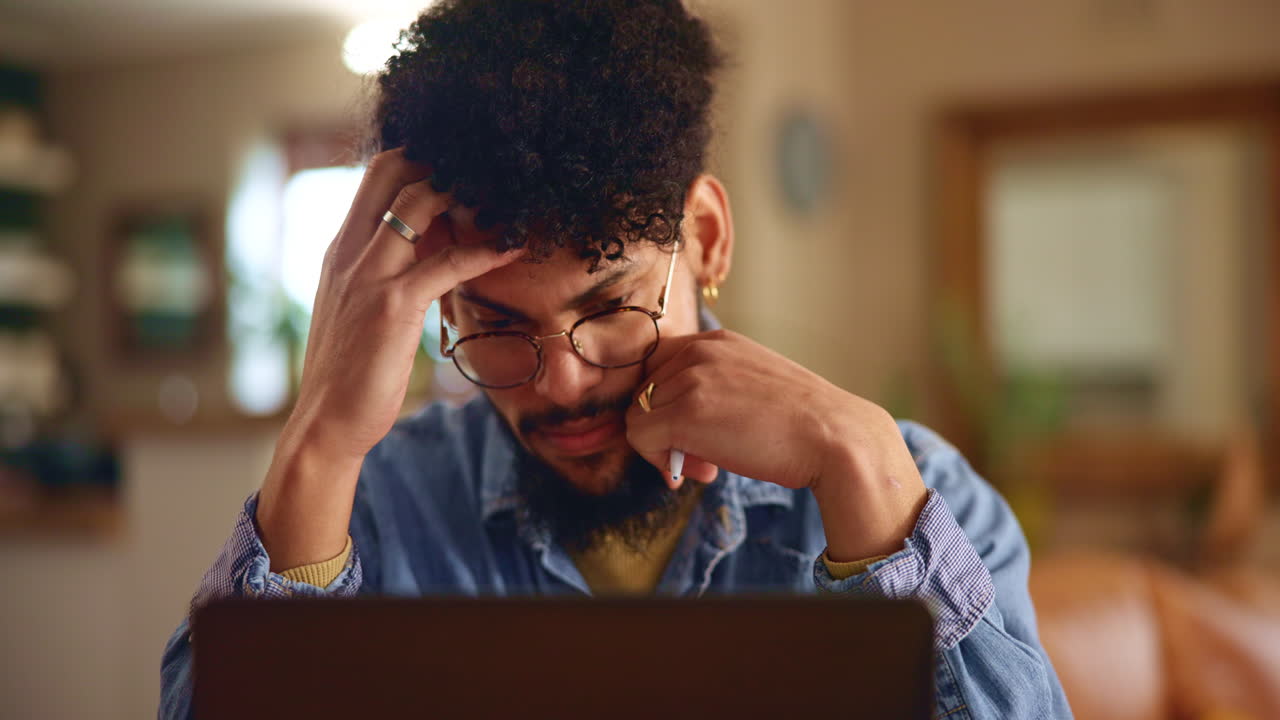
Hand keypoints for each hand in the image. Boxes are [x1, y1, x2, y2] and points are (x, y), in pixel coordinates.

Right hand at [288, 148, 522, 461]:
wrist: (327, 421)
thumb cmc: (351, 370)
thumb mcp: (360, 307)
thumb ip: (384, 273)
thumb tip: (428, 252)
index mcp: (342, 249)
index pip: (377, 174)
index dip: (420, 159)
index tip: (463, 171)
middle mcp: (350, 251)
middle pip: (391, 167)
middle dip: (440, 159)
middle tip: (486, 175)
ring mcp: (369, 275)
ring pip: (417, 202)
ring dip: (466, 194)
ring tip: (504, 200)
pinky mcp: (393, 305)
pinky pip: (447, 262)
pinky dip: (486, 250)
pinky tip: (514, 249)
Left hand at [625, 329, 927, 559]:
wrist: (835, 439)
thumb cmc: (802, 425)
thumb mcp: (752, 387)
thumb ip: (714, 391)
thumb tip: (674, 428)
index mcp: (717, 341)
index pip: (658, 367)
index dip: (668, 404)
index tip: (694, 433)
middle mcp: (699, 351)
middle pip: (645, 393)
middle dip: (666, 429)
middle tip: (702, 459)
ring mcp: (691, 380)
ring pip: (638, 416)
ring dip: (665, 449)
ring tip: (706, 468)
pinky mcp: (685, 414)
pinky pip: (640, 437)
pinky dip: (660, 462)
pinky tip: (702, 473)